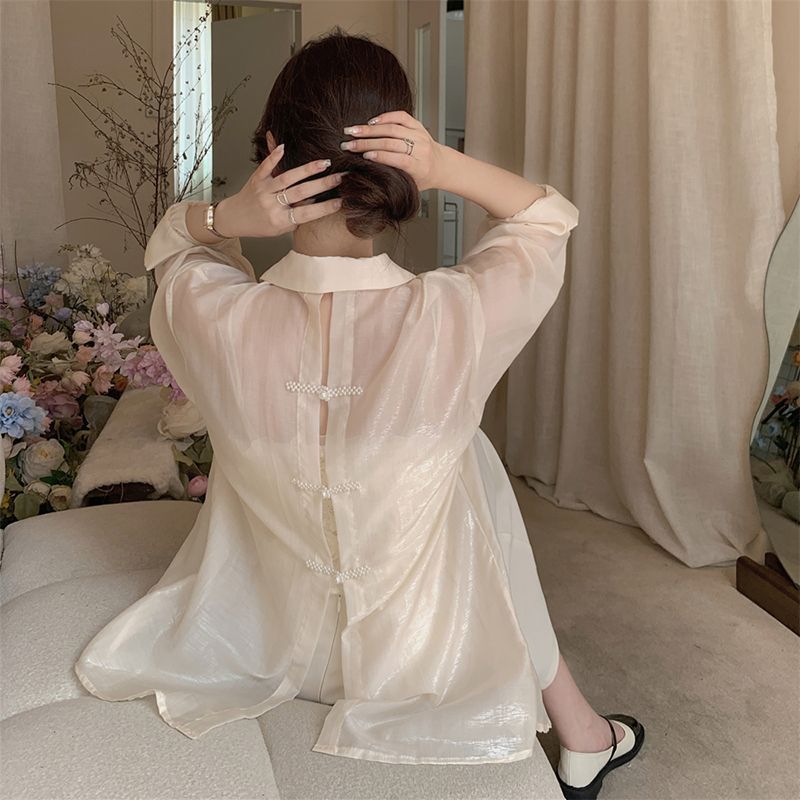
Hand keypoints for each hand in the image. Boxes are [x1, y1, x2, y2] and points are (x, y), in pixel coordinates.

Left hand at [214, 145, 345, 237]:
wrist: (235, 219)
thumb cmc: (261, 225)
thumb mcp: (280, 228)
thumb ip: (297, 216)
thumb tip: (318, 204)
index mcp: (280, 221)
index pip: (306, 214)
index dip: (324, 208)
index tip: (340, 201)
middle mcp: (271, 205)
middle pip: (301, 193)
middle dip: (322, 184)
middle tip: (340, 177)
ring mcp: (263, 190)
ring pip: (287, 178)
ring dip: (307, 169)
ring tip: (325, 163)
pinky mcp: (256, 179)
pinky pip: (266, 166)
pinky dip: (274, 156)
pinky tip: (284, 147)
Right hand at [340, 110, 446, 191]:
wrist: (441, 165)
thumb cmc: (423, 178)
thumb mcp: (410, 184)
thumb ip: (394, 177)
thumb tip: (368, 171)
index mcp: (420, 166)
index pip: (399, 159)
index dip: (381, 157)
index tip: (364, 156)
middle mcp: (421, 149)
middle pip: (392, 142)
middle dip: (367, 142)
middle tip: (349, 143)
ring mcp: (420, 135)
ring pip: (392, 128)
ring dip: (370, 129)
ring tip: (353, 131)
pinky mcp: (418, 125)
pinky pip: (400, 116)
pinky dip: (385, 117)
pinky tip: (371, 121)